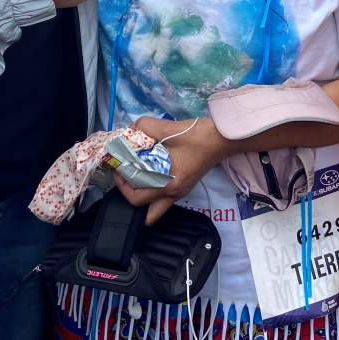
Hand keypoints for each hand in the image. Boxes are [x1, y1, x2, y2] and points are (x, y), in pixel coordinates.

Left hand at [112, 116, 229, 224]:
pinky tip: (148, 174)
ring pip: (155, 211)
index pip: (136, 196)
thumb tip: (130, 131)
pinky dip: (152, 192)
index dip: (121, 184)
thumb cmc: (197, 135)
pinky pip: (163, 200)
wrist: (222, 138)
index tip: (116, 166)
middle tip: (124, 175)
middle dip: (129, 194)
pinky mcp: (184, 187)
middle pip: (144, 212)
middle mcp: (174, 194)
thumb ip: (144, 127)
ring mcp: (180, 193)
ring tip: (135, 179)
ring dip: (142, 199)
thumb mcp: (167, 127)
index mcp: (169, 183)